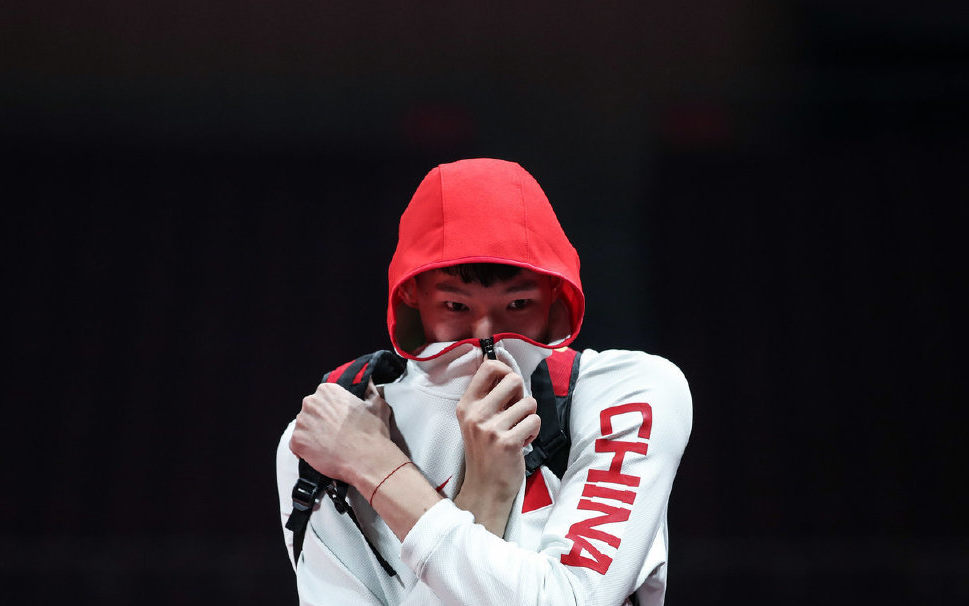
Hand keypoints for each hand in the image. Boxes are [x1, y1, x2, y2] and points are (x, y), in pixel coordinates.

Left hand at [289, 380, 393, 484]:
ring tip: (329, 445)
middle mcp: (311, 402)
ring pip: (303, 428)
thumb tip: (368, 383)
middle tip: (335, 434)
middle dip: (320, 422)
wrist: (366, 458)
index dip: (331, 411)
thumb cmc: (372, 432)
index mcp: (327, 390)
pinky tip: (322, 454)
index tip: (339, 420)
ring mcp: (302, 422)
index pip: (323, 398)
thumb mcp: (376, 404)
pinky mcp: (296, 441)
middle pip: (311, 412)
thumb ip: (369, 390)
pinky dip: (305, 451)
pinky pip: (297, 445)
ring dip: (312, 436)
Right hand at [454, 359, 540, 534]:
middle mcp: (476, 414)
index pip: (489, 367)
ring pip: (529, 402)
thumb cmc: (485, 451)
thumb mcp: (475, 420)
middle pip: (513, 380)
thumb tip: (503, 366)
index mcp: (467, 404)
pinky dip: (533, 432)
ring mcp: (490, 428)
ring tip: (517, 431)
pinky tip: (522, 442)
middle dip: (522, 394)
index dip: (506, 370)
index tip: (510, 386)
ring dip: (529, 416)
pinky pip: (535, 421)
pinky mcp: (507, 442)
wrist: (485, 487)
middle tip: (516, 412)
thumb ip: (488, 396)